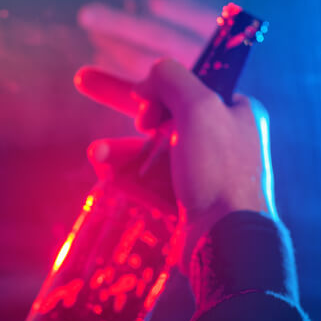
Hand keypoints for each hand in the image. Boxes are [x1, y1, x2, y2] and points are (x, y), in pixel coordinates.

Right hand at [74, 58, 278, 279]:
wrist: (227, 241)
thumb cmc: (219, 170)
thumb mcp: (198, 107)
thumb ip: (171, 79)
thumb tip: (149, 79)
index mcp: (236, 112)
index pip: (190, 87)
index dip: (158, 87)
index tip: (139, 96)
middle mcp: (223, 140)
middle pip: (163, 115)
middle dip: (123, 105)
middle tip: (84, 80)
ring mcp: (204, 174)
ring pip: (149, 150)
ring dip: (119, 148)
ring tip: (96, 154)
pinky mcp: (185, 203)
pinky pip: (148, 181)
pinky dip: (125, 174)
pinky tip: (103, 169)